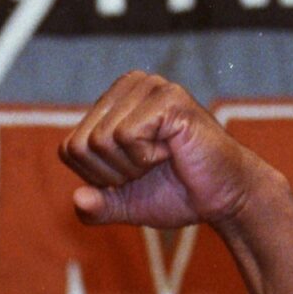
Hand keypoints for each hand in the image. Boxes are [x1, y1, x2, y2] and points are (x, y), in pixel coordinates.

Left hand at [61, 72, 279, 230]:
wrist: (222, 197)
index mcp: (111, 103)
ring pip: (101, 140)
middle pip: (81, 146)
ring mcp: (148, 87)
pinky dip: (146, 157)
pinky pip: (126, 136)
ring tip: (161, 159)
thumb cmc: (176, 193)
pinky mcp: (167, 97)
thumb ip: (96, 207)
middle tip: (149, 169)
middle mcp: (127, 86)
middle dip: (113, 174)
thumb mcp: (124, 204)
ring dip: (131, 166)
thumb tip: (78, 200)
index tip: (132, 176)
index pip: (69, 149)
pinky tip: (171, 150)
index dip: (97, 178)